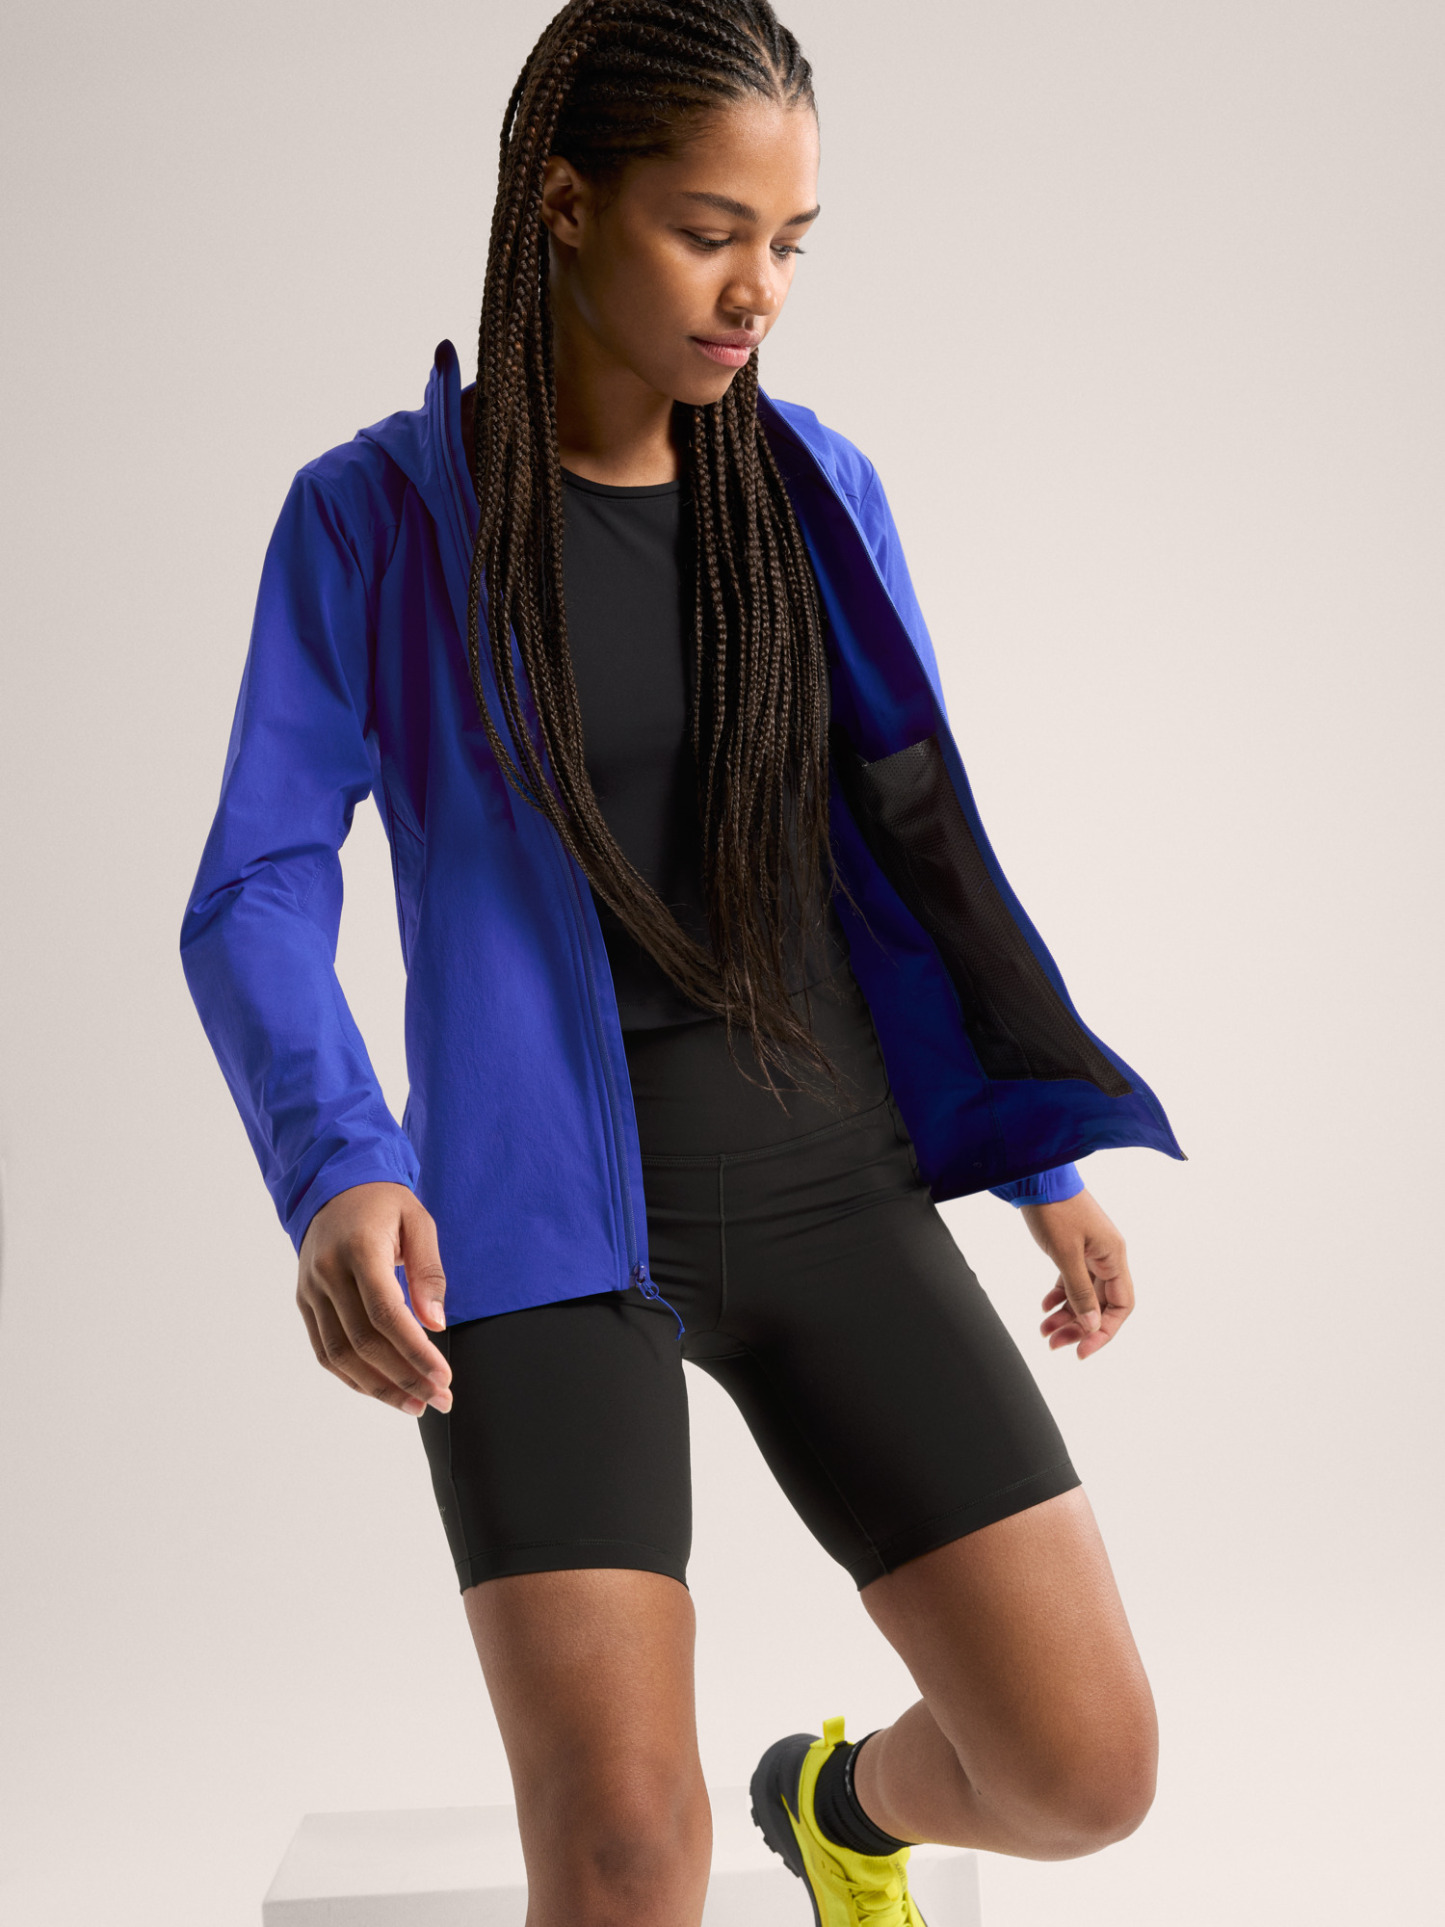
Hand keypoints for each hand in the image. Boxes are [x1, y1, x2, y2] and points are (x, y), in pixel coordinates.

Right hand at [296, 1182, 452, 1415]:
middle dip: (405, 1377)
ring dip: (379, 1387)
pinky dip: (354, 1377)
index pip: (385, 1313)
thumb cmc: (384, 1204)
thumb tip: (435, 1324)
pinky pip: (325, 1351)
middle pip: (364, 1342)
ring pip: (340, 1355)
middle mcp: (327, 1273)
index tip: (443, 1377)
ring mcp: (311, 1290)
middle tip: (440, 1398)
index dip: (414, 1351)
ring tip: (416, 1404)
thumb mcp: (418, 1222)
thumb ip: (429, 1273)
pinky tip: (383, 1389)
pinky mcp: (305, 1303)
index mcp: (359, 1249)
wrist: (333, 1186)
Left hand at [1020, 1189, 1133, 1360]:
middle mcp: (1107, 1256)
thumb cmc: (1054, 1209)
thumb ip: (1080, 1292)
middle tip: (1055, 1344)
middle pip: (1100, 1304)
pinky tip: (1044, 1307)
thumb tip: (1092, 1326)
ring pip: (1084, 1294)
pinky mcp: (1073, 1248)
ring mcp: (1090, 1252)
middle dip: (1078, 1327)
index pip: (1121, 1306)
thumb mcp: (1066, 1254)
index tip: (1082, 1349)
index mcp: (1114, 1256)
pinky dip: (1059, 1296)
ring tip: (1044, 1331)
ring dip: (1066, 1315)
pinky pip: (1072, 1281)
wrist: (1036, 1176)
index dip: (1104, 1331)